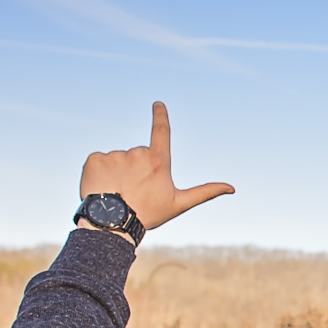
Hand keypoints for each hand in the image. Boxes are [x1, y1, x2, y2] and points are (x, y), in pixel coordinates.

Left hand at [77, 101, 233, 229]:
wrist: (112, 224)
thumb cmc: (148, 214)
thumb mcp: (178, 203)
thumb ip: (205, 192)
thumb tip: (232, 188)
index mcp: (158, 161)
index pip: (161, 131)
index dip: (160, 116)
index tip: (158, 104)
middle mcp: (137, 153)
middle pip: (137, 156)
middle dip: (135, 169)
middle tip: (133, 191)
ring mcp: (115, 155)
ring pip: (117, 160)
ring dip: (116, 172)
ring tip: (117, 193)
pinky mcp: (94, 159)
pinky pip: (98, 161)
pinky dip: (99, 173)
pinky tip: (102, 188)